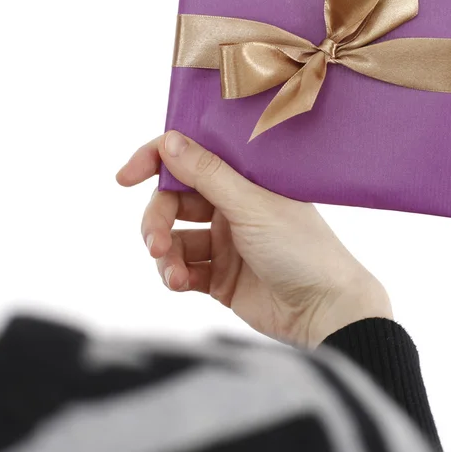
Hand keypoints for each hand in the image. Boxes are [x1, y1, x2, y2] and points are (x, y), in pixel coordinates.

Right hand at [116, 131, 391, 346]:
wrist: (325, 311)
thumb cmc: (301, 249)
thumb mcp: (250, 206)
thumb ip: (207, 174)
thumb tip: (170, 141)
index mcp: (242, 182)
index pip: (189, 160)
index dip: (155, 162)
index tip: (125, 176)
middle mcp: (230, 208)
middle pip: (173, 203)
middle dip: (156, 221)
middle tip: (155, 243)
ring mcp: (223, 244)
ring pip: (174, 240)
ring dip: (165, 255)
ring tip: (174, 274)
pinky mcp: (219, 277)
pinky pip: (182, 270)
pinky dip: (175, 275)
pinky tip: (181, 283)